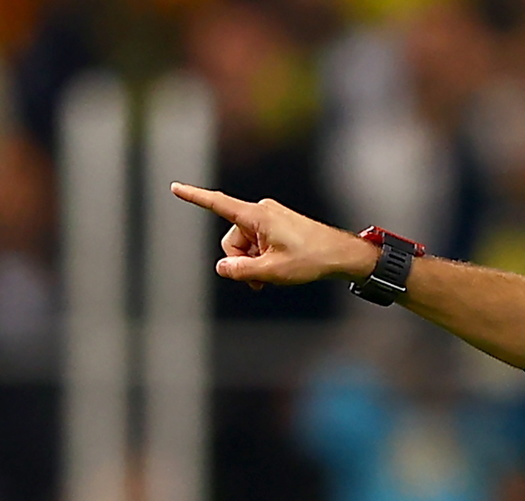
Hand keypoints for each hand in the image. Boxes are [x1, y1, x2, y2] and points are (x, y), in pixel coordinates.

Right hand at [170, 183, 379, 288]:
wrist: (340, 255)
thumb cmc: (311, 259)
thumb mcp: (272, 270)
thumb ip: (241, 270)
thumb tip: (223, 267)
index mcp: (257, 216)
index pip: (219, 204)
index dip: (195, 197)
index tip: (175, 187)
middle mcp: (261, 212)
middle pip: (232, 240)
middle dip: (241, 261)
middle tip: (259, 280)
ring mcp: (270, 218)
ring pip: (245, 246)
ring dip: (253, 263)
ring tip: (271, 277)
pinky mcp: (277, 226)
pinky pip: (257, 244)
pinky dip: (261, 258)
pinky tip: (274, 272)